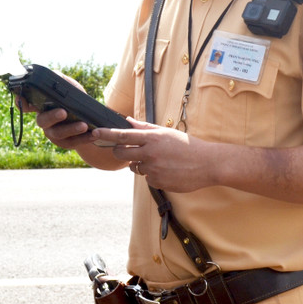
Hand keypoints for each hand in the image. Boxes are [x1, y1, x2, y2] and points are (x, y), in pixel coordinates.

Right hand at [13, 71, 96, 149]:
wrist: (90, 121)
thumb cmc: (76, 101)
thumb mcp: (71, 88)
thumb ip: (62, 80)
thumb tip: (55, 74)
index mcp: (42, 106)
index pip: (25, 105)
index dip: (21, 103)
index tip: (22, 100)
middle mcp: (44, 121)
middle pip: (42, 121)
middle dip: (52, 117)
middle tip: (63, 112)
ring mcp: (53, 134)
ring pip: (58, 134)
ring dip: (71, 129)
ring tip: (84, 125)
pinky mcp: (65, 143)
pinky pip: (73, 142)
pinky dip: (84, 138)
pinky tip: (93, 134)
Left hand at [93, 118, 216, 191]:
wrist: (207, 164)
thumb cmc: (187, 145)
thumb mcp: (166, 132)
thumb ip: (145, 127)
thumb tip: (127, 121)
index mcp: (152, 138)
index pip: (123, 135)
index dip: (107, 134)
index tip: (95, 133)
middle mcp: (150, 153)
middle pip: (121, 153)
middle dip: (119, 152)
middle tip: (126, 150)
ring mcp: (153, 169)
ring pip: (134, 167)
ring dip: (140, 163)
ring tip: (159, 160)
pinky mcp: (157, 182)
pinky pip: (147, 178)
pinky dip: (152, 174)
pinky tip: (167, 170)